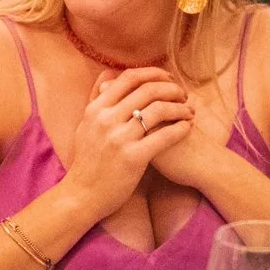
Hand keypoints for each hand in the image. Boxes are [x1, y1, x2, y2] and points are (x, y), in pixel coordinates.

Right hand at [60, 65, 192, 220]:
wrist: (81, 195)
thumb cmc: (87, 161)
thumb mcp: (85, 125)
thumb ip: (96, 98)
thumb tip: (107, 75)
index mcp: (96, 109)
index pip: (129, 78)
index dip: (153, 73)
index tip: (167, 78)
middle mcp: (106, 119)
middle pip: (148, 90)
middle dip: (171, 89)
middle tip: (183, 94)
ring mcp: (119, 138)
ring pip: (159, 110)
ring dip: (180, 107)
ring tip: (189, 111)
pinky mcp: (133, 158)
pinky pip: (164, 136)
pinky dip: (180, 129)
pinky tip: (187, 128)